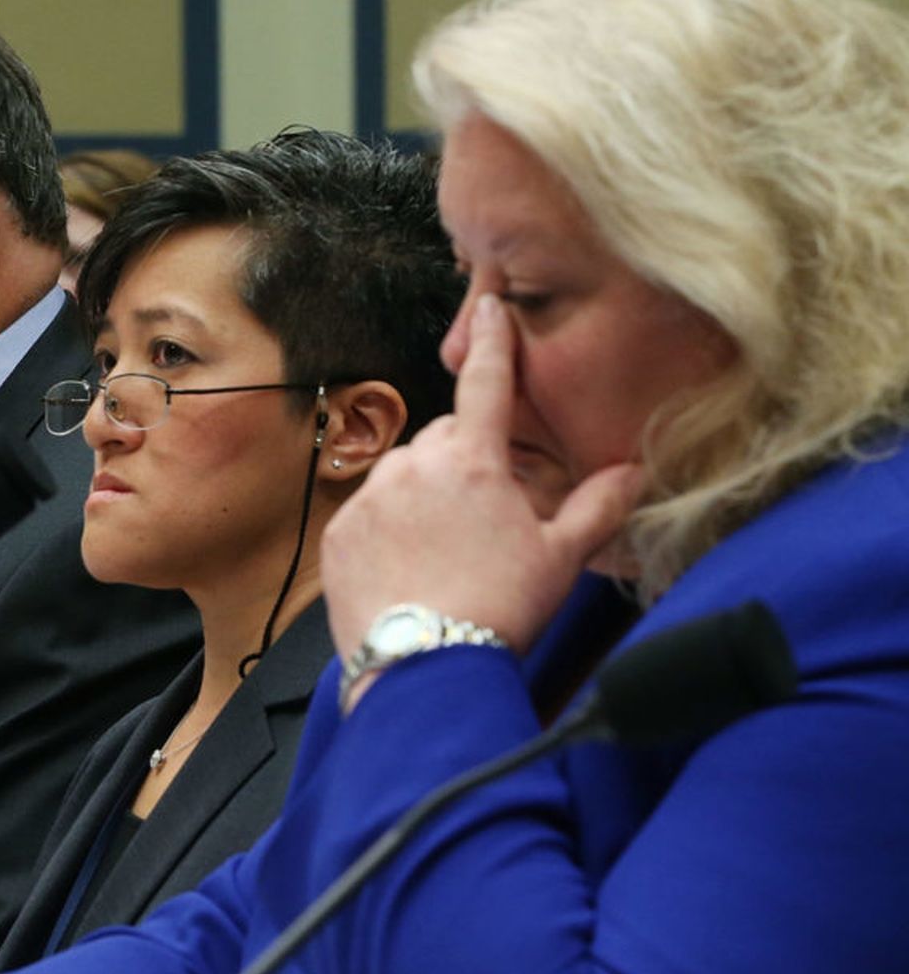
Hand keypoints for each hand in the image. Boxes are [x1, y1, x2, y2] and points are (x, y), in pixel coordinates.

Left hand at [323, 294, 643, 690]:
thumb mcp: (561, 559)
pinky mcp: (339, 530)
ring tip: (448, 553)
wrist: (424, 668)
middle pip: (446, 440)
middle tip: (487, 517)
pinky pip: (369, 511)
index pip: (486, 383)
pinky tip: (411, 568)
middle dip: (466, 462)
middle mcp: (415, 465)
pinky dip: (388, 527)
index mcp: (474, 461)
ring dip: (425, 495)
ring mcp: (371, 496)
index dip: (492, 341)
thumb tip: (635, 472)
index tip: (489, 306)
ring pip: (404, 475)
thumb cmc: (499, 611)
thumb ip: (598, 506)